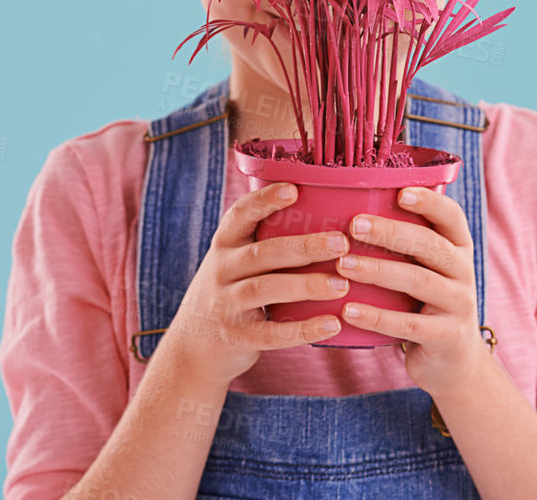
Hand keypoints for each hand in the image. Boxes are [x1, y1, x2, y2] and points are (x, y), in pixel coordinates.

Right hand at [163, 181, 350, 386]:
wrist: (194, 347)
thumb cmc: (230, 291)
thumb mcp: (234, 261)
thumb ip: (264, 240)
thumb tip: (322, 209)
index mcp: (225, 244)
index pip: (240, 215)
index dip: (265, 201)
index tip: (293, 189)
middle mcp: (222, 270)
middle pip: (263, 253)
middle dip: (303, 246)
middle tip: (341, 242)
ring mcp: (226, 304)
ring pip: (265, 289)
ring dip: (306, 286)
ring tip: (342, 285)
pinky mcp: (237, 337)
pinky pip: (272, 333)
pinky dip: (302, 329)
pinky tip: (332, 323)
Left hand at [334, 186, 489, 395]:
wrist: (454, 362)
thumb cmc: (427, 303)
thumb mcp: (427, 269)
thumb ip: (405, 244)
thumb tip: (351, 208)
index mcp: (459, 248)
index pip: (452, 216)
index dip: (429, 202)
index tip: (399, 192)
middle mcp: (464, 272)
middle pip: (430, 245)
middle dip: (390, 232)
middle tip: (354, 225)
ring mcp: (459, 305)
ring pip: (418, 281)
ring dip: (377, 270)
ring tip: (342, 265)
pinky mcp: (447, 337)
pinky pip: (409, 324)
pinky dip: (376, 316)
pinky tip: (348, 310)